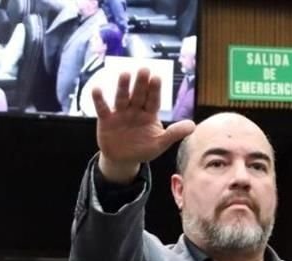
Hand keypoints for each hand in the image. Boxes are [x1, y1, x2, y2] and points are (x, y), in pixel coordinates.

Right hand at [92, 68, 194, 182]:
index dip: (155, 90)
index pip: (153, 100)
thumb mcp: (160, 143)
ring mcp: (120, 113)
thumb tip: (193, 126)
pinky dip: (99, 99)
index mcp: (149, 114)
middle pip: (139, 95)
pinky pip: (103, 108)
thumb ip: (174, 133)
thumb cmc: (143, 149)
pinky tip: (97, 89)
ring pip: (122, 98)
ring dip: (123, 87)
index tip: (157, 77)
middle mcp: (135, 109)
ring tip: (125, 74)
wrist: (123, 159)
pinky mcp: (106, 119)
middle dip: (141, 83)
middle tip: (144, 69)